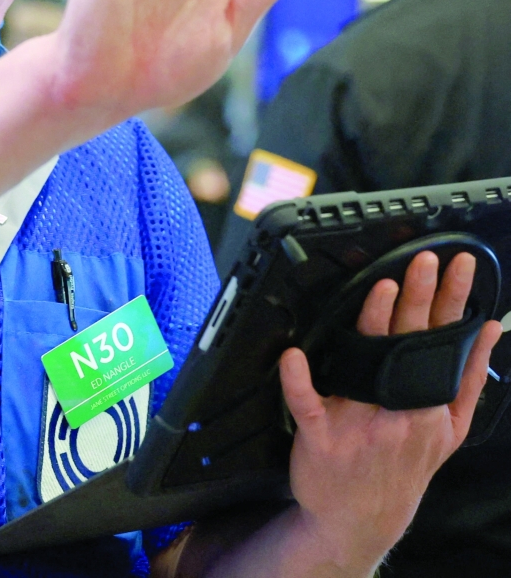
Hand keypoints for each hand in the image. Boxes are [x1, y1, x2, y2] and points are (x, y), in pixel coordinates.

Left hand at [279, 251, 501, 570]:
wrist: (360, 521)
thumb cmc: (406, 464)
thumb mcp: (451, 430)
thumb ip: (470, 378)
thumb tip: (489, 329)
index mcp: (430, 404)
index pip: (443, 341)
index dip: (451, 302)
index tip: (456, 267)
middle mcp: (401, 412)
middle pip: (411, 345)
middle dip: (421, 298)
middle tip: (425, 260)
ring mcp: (360, 425)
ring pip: (369, 368)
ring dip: (375, 326)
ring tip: (383, 288)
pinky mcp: (321, 438)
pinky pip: (307, 404)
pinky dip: (298, 380)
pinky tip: (293, 355)